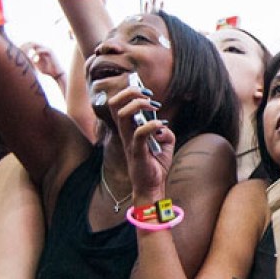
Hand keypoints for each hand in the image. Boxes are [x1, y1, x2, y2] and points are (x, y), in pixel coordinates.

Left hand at [20, 41, 65, 82]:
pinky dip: (35, 54)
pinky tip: (32, 58)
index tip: (18, 50)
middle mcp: (44, 48)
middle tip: (20, 50)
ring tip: (25, 53)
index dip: (25, 46)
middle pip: (33, 43)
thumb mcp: (37, 64)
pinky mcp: (50, 52)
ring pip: (37, 45)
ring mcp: (47, 49)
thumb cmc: (47, 70)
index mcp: (41, 51)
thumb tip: (25, 61)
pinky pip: (41, 50)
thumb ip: (32, 61)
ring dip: (30, 48)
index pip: (32, 45)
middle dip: (26, 46)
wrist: (56, 73)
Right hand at [110, 79, 173, 199]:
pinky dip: (151, 125)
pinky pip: (139, 134)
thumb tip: (161, 124)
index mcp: (129, 129)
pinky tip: (161, 126)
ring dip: (139, 105)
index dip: (129, 92)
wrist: (153, 186)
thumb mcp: (165, 141)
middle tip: (148, 95)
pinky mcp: (137, 153)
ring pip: (123, 115)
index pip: (118, 104)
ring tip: (155, 106)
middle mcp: (125, 133)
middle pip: (115, 104)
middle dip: (130, 92)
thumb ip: (163, 129)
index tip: (147, 93)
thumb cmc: (156, 163)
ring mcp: (129, 142)